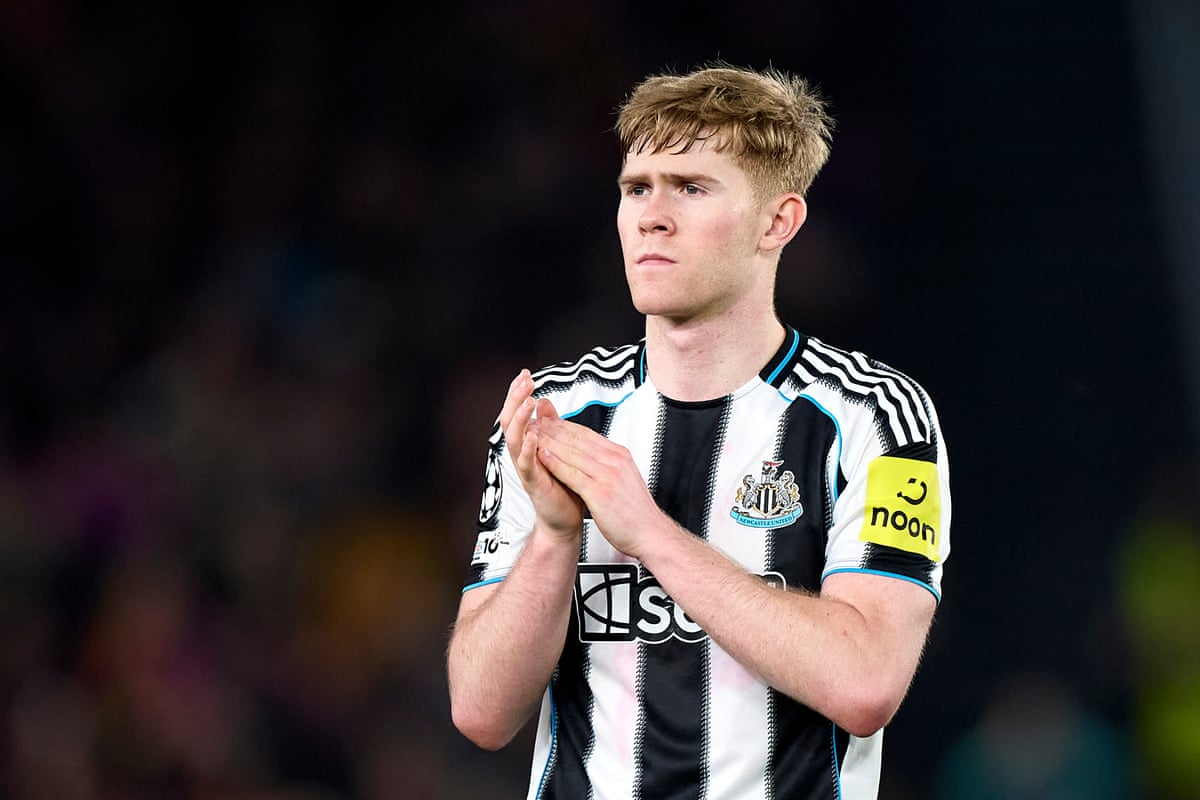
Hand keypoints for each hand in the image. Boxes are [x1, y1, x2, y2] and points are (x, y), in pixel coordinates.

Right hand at [499, 370, 584, 539]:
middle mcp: (521, 454)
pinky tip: (533, 435)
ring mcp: (525, 469)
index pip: (517, 413)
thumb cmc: (561, 485)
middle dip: (515, 399)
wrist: (564, 520)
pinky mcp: (533, 484)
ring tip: (527, 401)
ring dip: (519, 419)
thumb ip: (549, 427)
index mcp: (527, 443)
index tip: (525, 373)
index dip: (518, 393)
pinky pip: (526, 464)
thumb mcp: (556, 449)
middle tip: (525, 380)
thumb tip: (543, 401)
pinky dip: (528, 449)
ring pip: (513, 439)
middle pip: (509, 421)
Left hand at [529, 413, 666, 559]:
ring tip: (531, 435)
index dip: (564, 426)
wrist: (650, 533)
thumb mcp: (624, 479)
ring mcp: (608, 475)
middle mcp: (615, 461)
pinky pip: (572, 473)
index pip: (587, 434)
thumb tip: (594, 456)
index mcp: (620, 456)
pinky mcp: (600, 492)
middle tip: (534, 421)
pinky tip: (542, 456)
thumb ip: (609, 465)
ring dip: (549, 442)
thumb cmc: (636, 512)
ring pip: (572, 452)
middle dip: (553, 429)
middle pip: (578, 439)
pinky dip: (555, 463)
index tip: (548, 421)